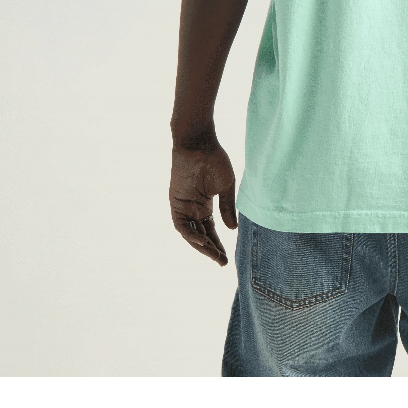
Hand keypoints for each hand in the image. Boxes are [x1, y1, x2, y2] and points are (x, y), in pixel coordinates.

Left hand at [170, 140, 237, 265]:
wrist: (199, 144)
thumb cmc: (214, 160)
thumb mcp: (225, 187)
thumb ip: (227, 208)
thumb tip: (231, 229)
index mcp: (204, 205)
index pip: (210, 230)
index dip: (218, 244)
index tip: (225, 258)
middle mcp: (192, 209)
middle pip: (201, 235)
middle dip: (211, 250)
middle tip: (222, 263)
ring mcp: (183, 207)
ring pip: (190, 234)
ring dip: (202, 247)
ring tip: (215, 257)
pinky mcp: (175, 203)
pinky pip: (181, 225)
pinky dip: (190, 235)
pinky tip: (202, 242)